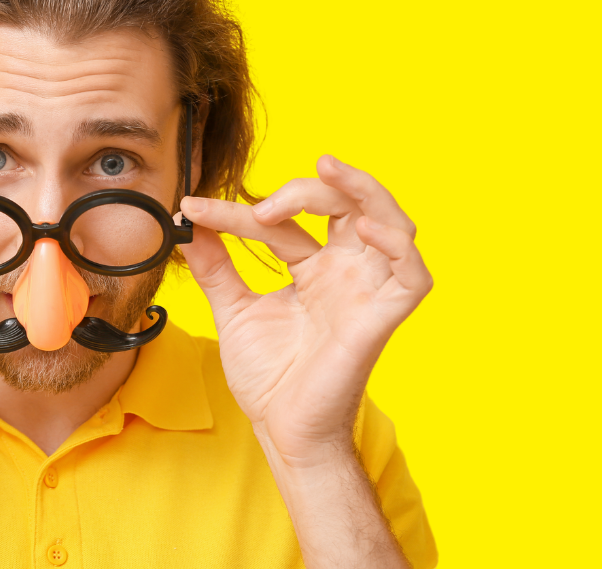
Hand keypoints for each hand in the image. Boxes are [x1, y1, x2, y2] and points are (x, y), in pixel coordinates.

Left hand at [180, 155, 431, 469]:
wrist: (280, 429)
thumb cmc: (270, 376)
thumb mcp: (233, 310)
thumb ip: (216, 267)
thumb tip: (188, 225)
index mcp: (315, 268)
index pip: (283, 223)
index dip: (237, 212)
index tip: (193, 209)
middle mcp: (345, 272)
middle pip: (348, 205)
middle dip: (313, 186)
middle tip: (265, 201)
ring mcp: (366, 292)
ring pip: (392, 223)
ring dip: (364, 190)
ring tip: (326, 173)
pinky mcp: (381, 319)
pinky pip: (412, 276)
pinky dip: (399, 246)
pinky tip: (369, 228)